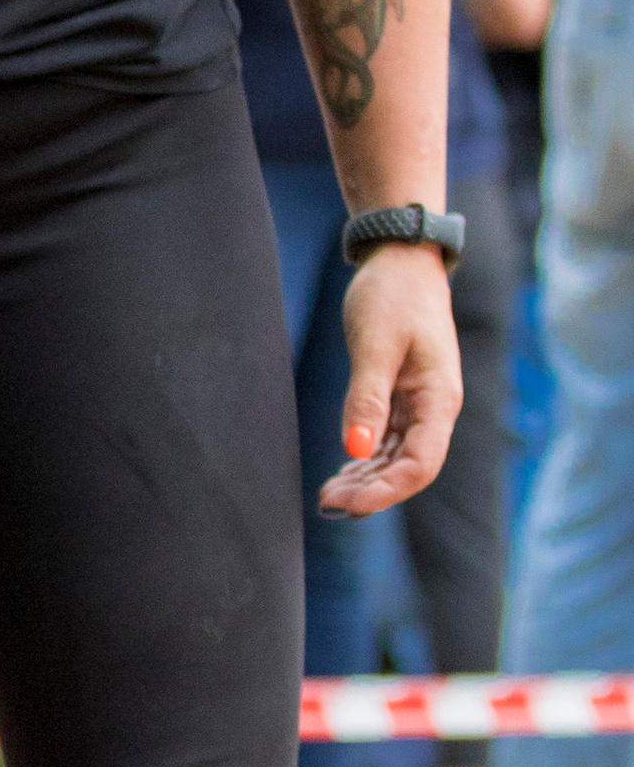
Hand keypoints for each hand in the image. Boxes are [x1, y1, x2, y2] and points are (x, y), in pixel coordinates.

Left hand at [319, 245, 461, 514]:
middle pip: (408, 468)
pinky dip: (367, 459)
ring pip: (397, 458)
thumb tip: (357, 449)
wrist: (402, 262)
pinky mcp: (403, 398)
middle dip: (371, 491)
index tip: (350, 504)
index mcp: (440, 398)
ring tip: (328, 495)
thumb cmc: (393, 296)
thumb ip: (367, 399)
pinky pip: (389, 441)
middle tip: (327, 503)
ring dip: (366, 479)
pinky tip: (344, 471)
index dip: (388, 491)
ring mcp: (420, 405)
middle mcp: (435, 408)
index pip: (421, 464)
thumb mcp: (376, 345)